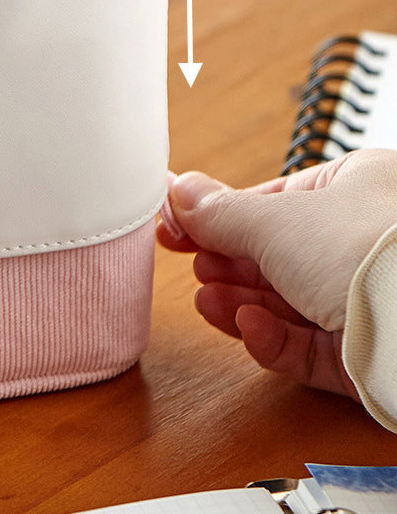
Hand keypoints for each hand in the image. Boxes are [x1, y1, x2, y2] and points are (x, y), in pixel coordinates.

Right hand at [156, 149, 396, 397]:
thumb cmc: (368, 249)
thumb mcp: (274, 220)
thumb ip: (219, 212)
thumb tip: (178, 192)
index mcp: (355, 189)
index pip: (272, 201)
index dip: (218, 214)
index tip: (174, 224)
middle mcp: (363, 241)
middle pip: (276, 254)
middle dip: (228, 262)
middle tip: (192, 263)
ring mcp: (368, 298)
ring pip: (288, 303)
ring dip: (241, 301)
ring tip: (208, 300)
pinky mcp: (369, 353)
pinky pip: (310, 344)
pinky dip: (273, 337)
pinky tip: (249, 326)